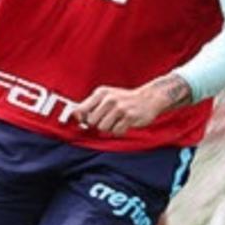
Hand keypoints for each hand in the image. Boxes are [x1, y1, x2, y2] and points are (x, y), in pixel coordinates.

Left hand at [76, 74, 190, 135]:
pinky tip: (124, 124)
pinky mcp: (130, 117)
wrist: (149, 98)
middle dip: (97, 124)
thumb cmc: (124, 99)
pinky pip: (116, 132)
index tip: (84, 121)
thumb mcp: (106, 96)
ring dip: (109, 128)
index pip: (81, 109)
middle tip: (107, 120)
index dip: (81, 118)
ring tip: (117, 121)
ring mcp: (120, 108)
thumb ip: (91, 105)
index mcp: (101, 93)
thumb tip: (76, 116)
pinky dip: (119, 131)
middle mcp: (109, 99)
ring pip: (103, 128)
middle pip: (92, 122)